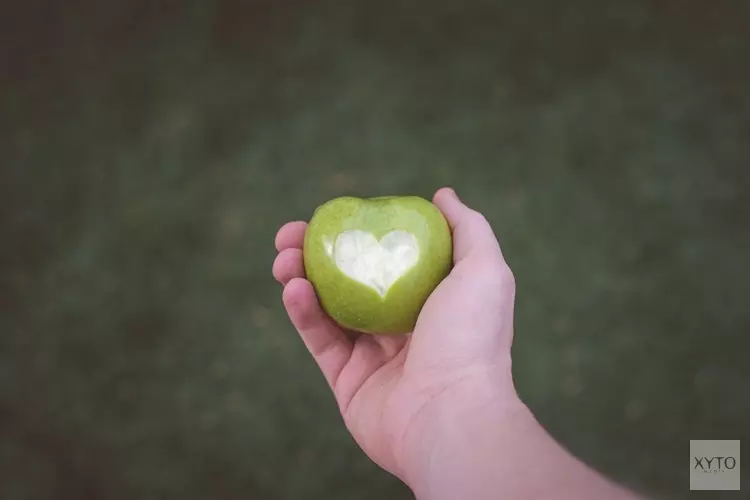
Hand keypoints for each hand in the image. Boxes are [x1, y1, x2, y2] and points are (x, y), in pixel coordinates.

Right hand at [272, 188, 521, 484]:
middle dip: (318, 253)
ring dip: (301, 277)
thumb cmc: (470, 338)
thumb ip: (467, 228)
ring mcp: (374, 355)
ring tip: (283, 257)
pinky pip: (321, 340)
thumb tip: (442, 195)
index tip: (335, 214)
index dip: (359, 232)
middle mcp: (403, 325)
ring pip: (329, 308)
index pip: (388, 257)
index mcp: (433, 299)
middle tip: (291, 235)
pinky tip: (293, 288)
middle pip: (352, 279)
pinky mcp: (348, 381)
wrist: (450, 415)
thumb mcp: (483, 269)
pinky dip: (303, 312)